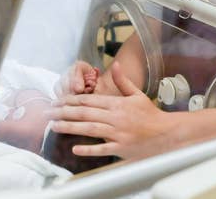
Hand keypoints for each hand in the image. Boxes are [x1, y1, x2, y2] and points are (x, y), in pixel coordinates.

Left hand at [48, 61, 180, 159]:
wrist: (167, 133)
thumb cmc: (150, 115)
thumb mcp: (137, 95)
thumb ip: (123, 81)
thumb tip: (115, 64)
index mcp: (117, 104)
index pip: (89, 100)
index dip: (70, 100)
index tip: (57, 100)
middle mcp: (115, 118)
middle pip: (84, 113)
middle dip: (63, 112)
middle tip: (47, 112)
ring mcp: (118, 133)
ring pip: (89, 129)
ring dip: (69, 127)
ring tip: (54, 126)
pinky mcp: (121, 148)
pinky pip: (102, 149)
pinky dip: (89, 150)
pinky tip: (75, 149)